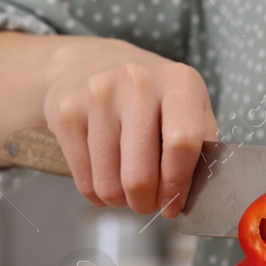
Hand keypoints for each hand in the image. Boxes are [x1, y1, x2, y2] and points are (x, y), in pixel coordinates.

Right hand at [41, 37, 216, 215]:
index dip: (178, 185)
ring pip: (108, 185)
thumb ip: (200, 148)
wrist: (91, 63)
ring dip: (120, 200)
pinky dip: (97, 192)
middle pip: (140, 175)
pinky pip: (84, 181)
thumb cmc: (150, 97)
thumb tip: (184, 199)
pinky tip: (104, 174)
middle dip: (146, 203)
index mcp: (179, 82)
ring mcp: (97, 95)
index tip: (174, 202)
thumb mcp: (188, 107)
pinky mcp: (66, 113)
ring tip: (126, 185)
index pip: (183, 143)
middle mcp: (137, 82)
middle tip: (148, 201)